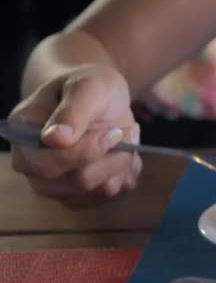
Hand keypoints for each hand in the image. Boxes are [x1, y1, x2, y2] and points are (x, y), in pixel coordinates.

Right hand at [9, 65, 141, 208]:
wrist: (101, 98)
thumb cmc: (91, 88)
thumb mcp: (87, 87)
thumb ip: (72, 111)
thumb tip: (55, 140)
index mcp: (22, 134)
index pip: (49, 164)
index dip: (89, 151)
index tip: (114, 132)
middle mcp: (30, 165)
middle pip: (79, 181)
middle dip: (113, 157)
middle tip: (124, 131)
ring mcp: (53, 184)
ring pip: (99, 191)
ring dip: (122, 164)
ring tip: (122, 138)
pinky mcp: (77, 195)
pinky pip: (110, 196)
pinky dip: (125, 174)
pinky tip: (122, 153)